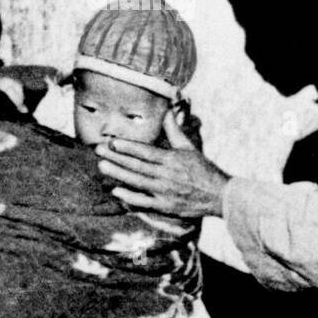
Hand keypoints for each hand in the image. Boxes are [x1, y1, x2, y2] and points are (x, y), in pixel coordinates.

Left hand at [97, 108, 230, 218]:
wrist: (219, 195)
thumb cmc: (202, 169)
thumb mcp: (188, 147)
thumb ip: (174, 130)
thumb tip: (166, 110)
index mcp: (171, 159)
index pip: (145, 152)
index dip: (128, 147)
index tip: (113, 142)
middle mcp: (166, 175)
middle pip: (136, 166)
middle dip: (116, 158)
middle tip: (98, 151)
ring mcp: (164, 192)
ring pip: (136, 181)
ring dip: (118, 174)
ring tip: (102, 166)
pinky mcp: (165, 206)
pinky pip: (144, 202)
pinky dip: (130, 197)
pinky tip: (116, 191)